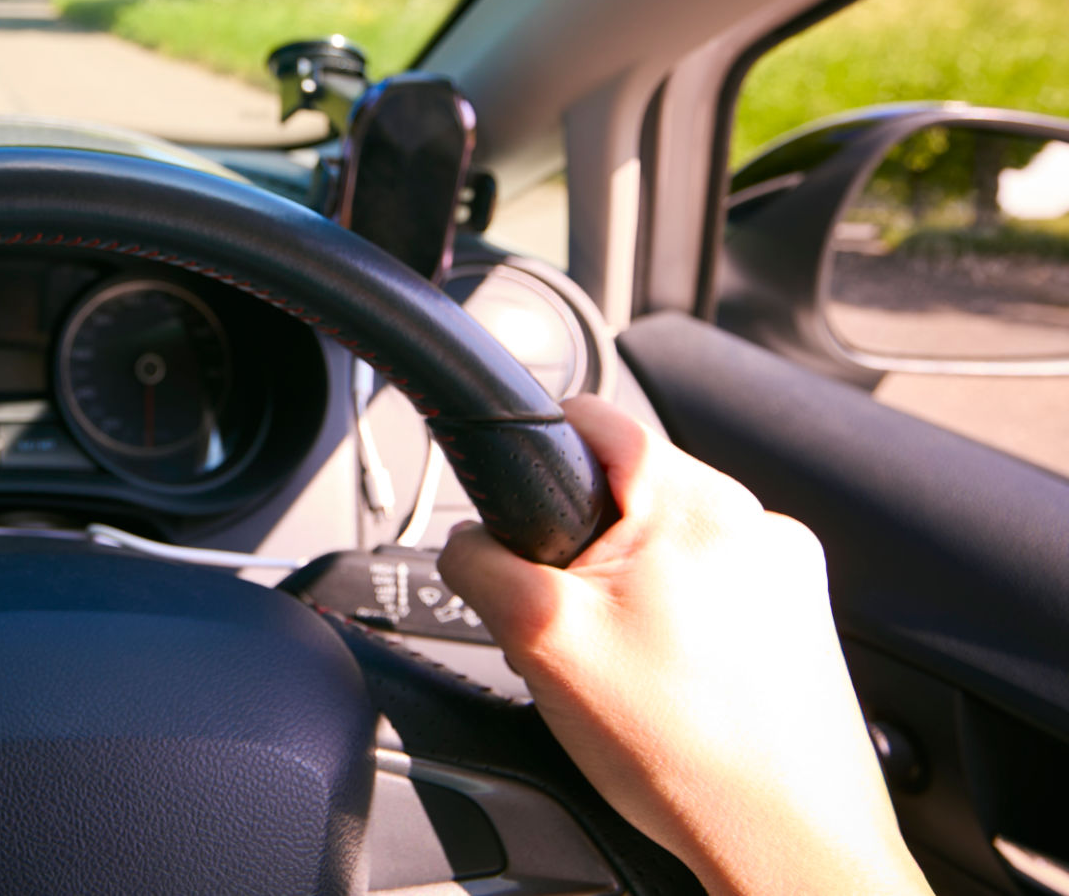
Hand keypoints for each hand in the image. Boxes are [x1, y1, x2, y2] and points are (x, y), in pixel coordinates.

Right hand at [438, 395, 928, 895]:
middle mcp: (760, 524)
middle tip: (580, 628)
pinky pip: (717, 593)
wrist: (785, 848)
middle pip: (631, 492)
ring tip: (634, 669)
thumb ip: (481, 565)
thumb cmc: (688, 756)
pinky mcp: (804, 624)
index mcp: (699, 502)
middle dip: (588, 550)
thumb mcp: (540, 641)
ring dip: (637, 592)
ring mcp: (791, 576)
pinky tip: (675, 687)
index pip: (595, 420)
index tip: (526, 521)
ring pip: (673, 547)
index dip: (538, 458)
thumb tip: (463, 542)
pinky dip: (685, 626)